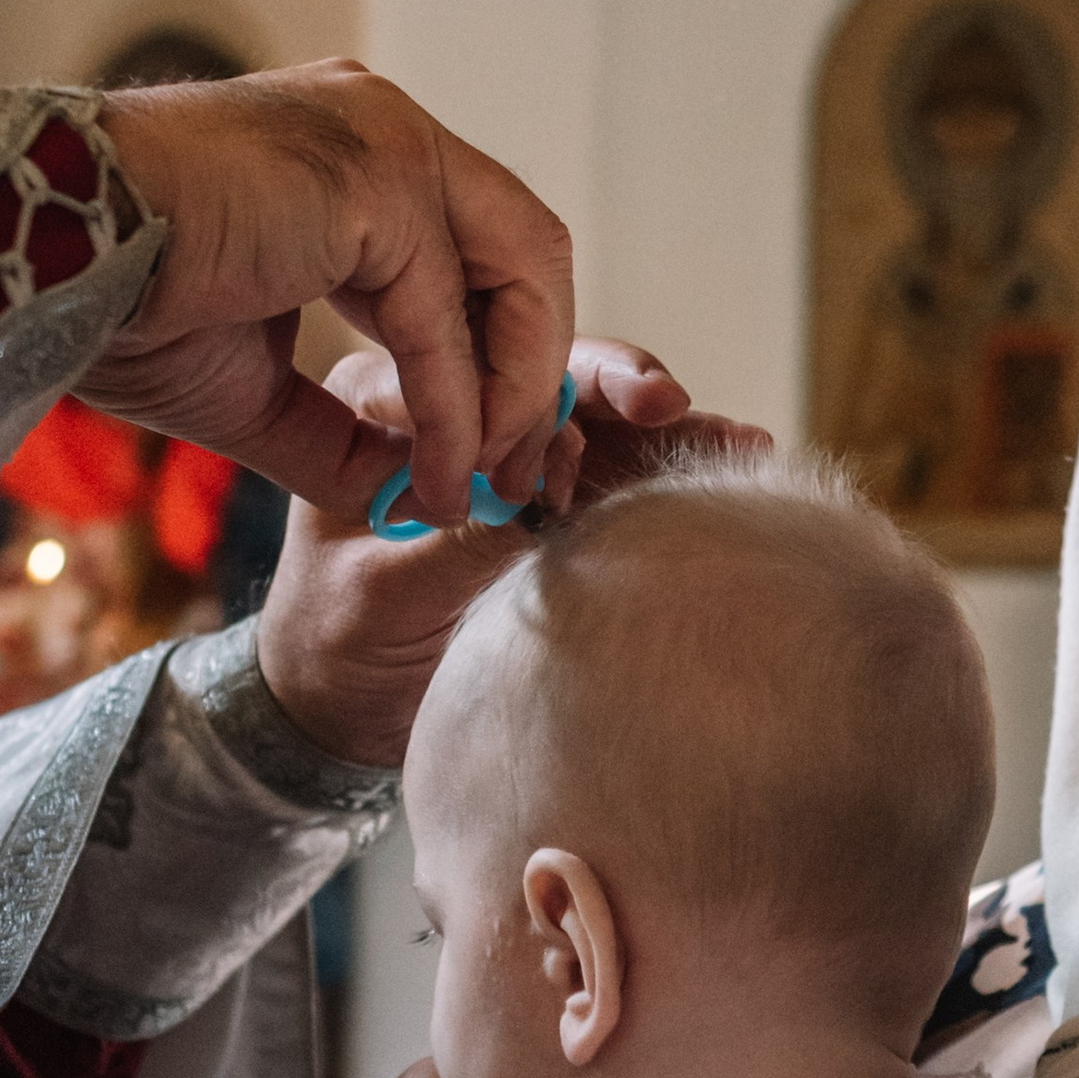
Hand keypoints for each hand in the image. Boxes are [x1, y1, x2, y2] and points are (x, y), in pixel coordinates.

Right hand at [86, 63, 572, 520]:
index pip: (480, 245)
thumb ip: (342, 434)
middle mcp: (385, 129)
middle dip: (530, 371)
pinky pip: (445, 320)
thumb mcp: (252, 386)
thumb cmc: (113, 304)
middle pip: (525, 250)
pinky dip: (455, 410)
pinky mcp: (379, 181)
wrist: (38, 257)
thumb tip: (418, 496)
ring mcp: (388, 142)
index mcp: (355, 153)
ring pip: (518, 271)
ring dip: (512, 392)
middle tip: (514, 475)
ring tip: (483, 481)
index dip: (500, 352)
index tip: (490, 450)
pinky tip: (438, 476)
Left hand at [256, 334, 769, 768]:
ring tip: (736, 437)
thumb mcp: (378, 594)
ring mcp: (516, 444)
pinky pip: (623, 461)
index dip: (524, 404)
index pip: (465, 371)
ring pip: (598, 412)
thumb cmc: (337, 643)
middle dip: (612, 386)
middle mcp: (457, 405)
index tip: (560, 456)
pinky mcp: (561, 489)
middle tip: (662, 402)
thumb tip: (531, 507)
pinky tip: (741, 453)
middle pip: (545, 372)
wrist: (346, 706)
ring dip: (666, 422)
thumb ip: (449, 547)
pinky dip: (676, 458)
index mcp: (383, 406)